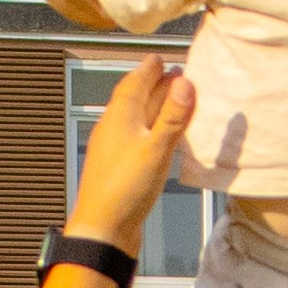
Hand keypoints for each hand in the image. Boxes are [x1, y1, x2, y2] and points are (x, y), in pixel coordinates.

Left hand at [70, 59, 196, 252]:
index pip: (134, 82)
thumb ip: (172, 116)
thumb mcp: (156, 150)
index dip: (148, 69)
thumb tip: (185, 82)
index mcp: (119, 118)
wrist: (102, 230)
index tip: (159, 57)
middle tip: (169, 73)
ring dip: (151, 106)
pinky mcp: (118, 167)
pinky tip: (157, 138)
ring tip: (168, 100)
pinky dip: (149, 129)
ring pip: (134, 118)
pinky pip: (135, 137)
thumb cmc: (124, 190)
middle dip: (152, 84)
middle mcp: (112, 129)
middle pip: (134, 98)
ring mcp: (113, 149)